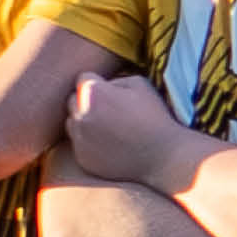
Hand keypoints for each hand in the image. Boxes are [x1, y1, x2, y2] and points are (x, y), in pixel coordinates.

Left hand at [66, 74, 210, 191]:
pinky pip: (80, 145)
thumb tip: (102, 84)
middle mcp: (79, 114)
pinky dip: (91, 144)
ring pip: (73, 123)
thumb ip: (114, 78)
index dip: (101, 84)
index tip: (116, 94)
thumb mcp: (141, 84)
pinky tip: (113, 145)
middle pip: (73, 100)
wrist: (163, 157)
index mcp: (92, 92)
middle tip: (113, 111)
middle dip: (88, 102)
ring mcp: (79, 139)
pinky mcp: (82, 158)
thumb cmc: (155, 117)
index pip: (84, 78)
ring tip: (112, 129)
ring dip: (86, 122)